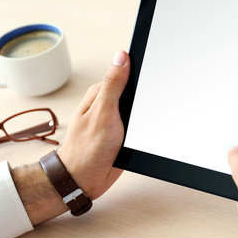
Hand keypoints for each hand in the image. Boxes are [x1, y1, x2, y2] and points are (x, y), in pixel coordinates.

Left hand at [58, 50, 129, 199]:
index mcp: (101, 93)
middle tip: (142, 112)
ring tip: (141, 126)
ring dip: (144, 115)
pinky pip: (139, 125)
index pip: (124, 73)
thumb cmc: (87, 149)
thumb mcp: (103, 112)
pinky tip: (143, 134)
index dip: (140, 73)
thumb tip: (121, 57)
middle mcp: (108, 104)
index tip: (153, 76)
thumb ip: (113, 84)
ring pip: (139, 109)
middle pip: (135, 91)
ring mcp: (116, 119)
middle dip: (144, 98)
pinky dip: (143, 128)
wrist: (85, 180)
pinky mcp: (123, 133)